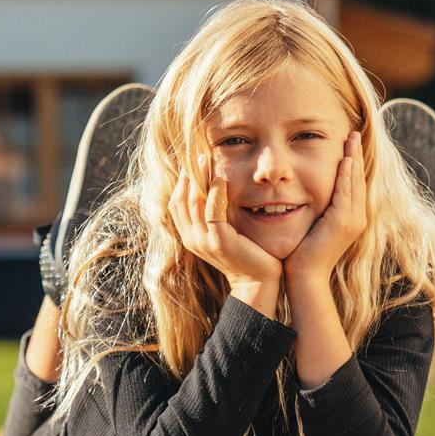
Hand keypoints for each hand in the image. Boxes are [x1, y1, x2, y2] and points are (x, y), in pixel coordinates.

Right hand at [170, 151, 282, 307]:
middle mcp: (191, 238)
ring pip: (194, 202)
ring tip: (207, 159)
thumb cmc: (247, 255)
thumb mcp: (225, 233)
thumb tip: (216, 190)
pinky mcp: (218, 241)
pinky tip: (222, 179)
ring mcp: (202, 241)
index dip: (182, 182)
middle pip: (181, 199)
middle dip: (189, 175)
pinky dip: (215, 193)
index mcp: (189, 236)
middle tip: (199, 154)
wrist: (258, 281)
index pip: (176, 203)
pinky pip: (212, 211)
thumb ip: (216, 216)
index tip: (193, 162)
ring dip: (200, 178)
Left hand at [285, 130, 368, 287]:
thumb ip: (317, 208)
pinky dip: (346, 176)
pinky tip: (345, 160)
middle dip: (355, 155)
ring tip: (351, 139)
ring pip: (354, 183)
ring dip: (353, 159)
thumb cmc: (302, 253)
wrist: (304, 276)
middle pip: (358, 179)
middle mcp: (356, 217)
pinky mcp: (343, 223)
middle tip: (353, 133)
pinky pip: (346, 194)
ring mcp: (352, 221)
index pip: (353, 184)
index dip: (352, 163)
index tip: (349, 143)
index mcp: (350, 217)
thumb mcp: (313, 225)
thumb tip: (306, 192)